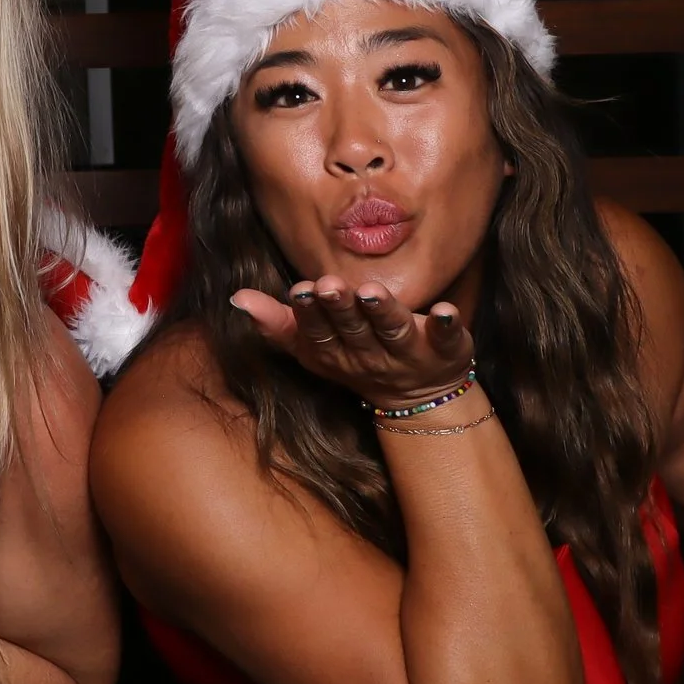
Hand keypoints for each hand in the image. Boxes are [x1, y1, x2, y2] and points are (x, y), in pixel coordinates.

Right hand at [231, 276, 475, 411]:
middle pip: (354, 330)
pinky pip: (446, 337)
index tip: (301, 291)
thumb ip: (278, 323)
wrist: (418, 397)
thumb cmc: (357, 357)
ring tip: (373, 291)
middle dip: (341, 309)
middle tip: (330, 286)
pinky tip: (446, 311)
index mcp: (335, 353)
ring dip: (384, 312)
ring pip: (393, 330)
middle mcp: (369, 355)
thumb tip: (237, 297)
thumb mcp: (314, 348)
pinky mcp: (446, 349)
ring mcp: (408, 353)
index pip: (318, 333)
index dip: (310, 314)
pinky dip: (446, 324)